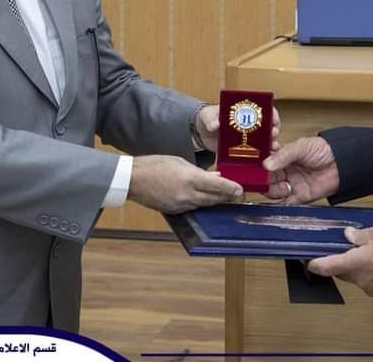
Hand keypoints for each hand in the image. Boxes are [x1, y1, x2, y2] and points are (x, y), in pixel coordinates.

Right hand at [128, 155, 242, 213]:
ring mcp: (180, 205)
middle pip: (213, 198)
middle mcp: (187, 194)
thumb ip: (199, 170)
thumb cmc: (154, 165)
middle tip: (238, 195)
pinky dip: (201, 203)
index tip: (240, 190)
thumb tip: (215, 175)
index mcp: (189, 178)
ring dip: (215, 201)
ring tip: (225, 198)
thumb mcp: (179, 162)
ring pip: (204, 204)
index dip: (230, 188)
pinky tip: (205, 200)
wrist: (132, 180)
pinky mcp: (174, 211)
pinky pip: (192, 208)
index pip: (217, 185)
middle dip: (226, 197)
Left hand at [195, 104, 281, 153]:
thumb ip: (211, 120)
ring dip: (270, 145)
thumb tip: (215, 125)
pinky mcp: (242, 151)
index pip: (262, 110)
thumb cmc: (208, 118)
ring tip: (273, 149)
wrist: (201, 133)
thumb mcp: (208, 116)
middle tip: (273, 134)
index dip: (271, 113)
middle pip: (267, 126)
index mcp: (243, 111)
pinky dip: (260, 157)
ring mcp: (247, 138)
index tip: (274, 119)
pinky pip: (254, 154)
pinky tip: (265, 161)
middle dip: (273, 130)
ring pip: (264, 141)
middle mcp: (249, 125)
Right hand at [261, 136, 338, 203]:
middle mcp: (284, 171)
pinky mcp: (299, 196)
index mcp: (282, 156)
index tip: (252, 163)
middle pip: (267, 177)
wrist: (343, 163)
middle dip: (261, 178)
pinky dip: (281, 204)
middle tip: (258, 178)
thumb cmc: (324, 150)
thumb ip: (284, 155)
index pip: (265, 160)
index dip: (258, 162)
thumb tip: (266, 164)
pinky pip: (286, 203)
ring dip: (271, 190)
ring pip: (273, 190)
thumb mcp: (301, 147)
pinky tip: (279, 200)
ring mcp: (291, 184)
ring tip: (276, 185)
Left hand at [307, 223, 372, 297]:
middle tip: (345, 250)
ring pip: (355, 278)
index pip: (327, 266)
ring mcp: (371, 288)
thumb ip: (361, 235)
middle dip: (340, 262)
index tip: (310, 261)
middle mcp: (361, 279)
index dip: (316, 264)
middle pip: (341, 272)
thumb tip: (349, 236)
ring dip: (356, 268)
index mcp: (356, 262)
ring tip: (369, 254)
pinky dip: (369, 274)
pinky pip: (368, 283)